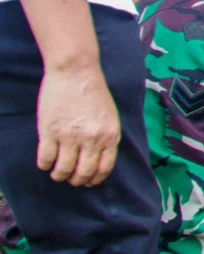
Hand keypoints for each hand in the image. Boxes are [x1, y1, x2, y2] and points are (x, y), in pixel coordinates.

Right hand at [37, 64, 120, 186]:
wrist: (76, 71)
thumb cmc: (93, 92)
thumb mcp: (110, 116)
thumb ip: (106, 137)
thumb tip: (99, 160)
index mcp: (110, 135)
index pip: (104, 168)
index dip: (95, 179)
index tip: (88, 182)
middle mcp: (92, 139)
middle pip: (83, 173)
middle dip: (76, 180)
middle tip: (70, 178)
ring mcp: (70, 136)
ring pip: (63, 170)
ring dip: (59, 175)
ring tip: (56, 172)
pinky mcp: (50, 131)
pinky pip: (46, 159)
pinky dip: (44, 165)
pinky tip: (45, 162)